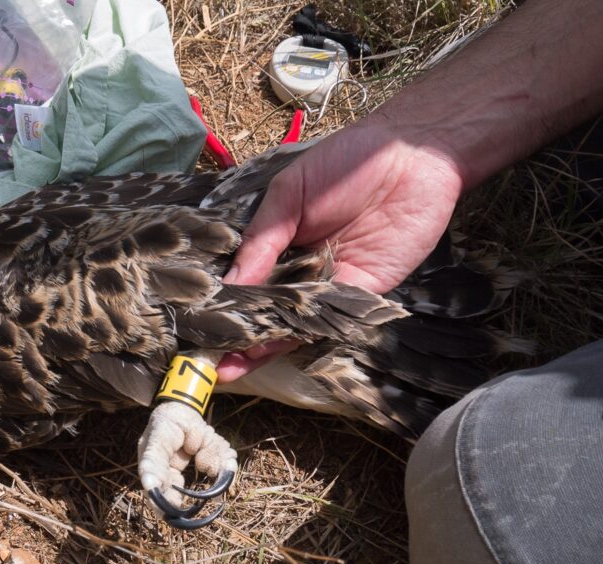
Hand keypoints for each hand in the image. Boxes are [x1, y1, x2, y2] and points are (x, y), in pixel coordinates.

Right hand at [217, 124, 464, 382]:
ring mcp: (327, 285)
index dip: (216, 301)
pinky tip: (268, 351)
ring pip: (289, 322)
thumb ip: (261, 240)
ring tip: (227, 367)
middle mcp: (295, 269)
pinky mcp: (360, 294)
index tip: (189, 324)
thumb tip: (228, 283)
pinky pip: (325, 322)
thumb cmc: (345, 163)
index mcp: (273, 242)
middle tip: (203, 360)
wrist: (413, 156)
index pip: (239, 278)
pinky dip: (298, 336)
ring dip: (260, 346)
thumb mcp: (289, 194)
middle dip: (234, 335)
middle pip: (261, 308)